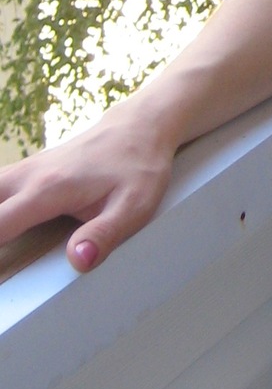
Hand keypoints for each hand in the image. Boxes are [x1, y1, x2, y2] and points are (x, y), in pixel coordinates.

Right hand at [0, 98, 176, 271]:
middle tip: (2, 260)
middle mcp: (29, 176)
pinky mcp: (28, 169)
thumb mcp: (134, 206)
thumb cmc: (138, 167)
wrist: (140, 127)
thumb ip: (104, 234)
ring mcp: (26, 169)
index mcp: (49, 190)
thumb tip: (77, 261)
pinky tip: (6, 215)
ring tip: (3, 240)